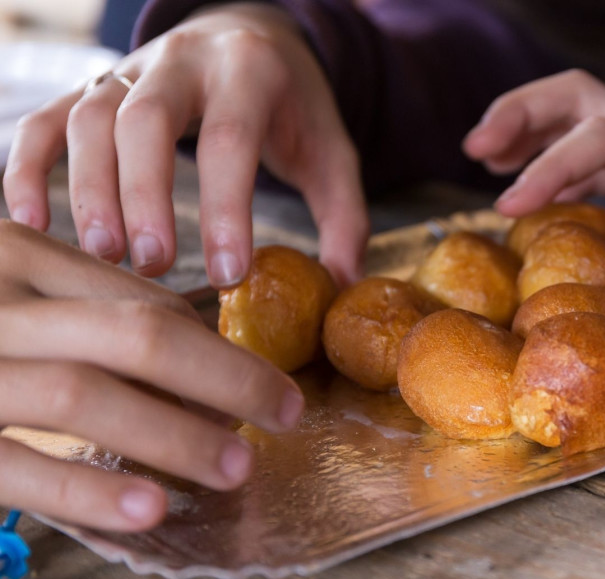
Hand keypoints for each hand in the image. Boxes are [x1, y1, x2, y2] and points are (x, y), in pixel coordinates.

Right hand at [0, 220, 303, 530]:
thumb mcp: (4, 287)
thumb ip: (75, 297)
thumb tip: (186, 328)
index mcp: (7, 254)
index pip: (133, 297)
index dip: (212, 343)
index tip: (262, 381)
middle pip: (133, 335)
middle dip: (226, 375)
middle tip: (287, 412)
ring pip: (83, 394)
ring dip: (174, 434)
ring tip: (236, 467)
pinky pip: (15, 464)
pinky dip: (86, 486)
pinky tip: (149, 506)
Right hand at [2, 3, 367, 287]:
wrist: (252, 37)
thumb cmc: (292, 108)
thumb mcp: (333, 154)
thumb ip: (344, 218)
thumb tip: (341, 285)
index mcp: (250, 72)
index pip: (231, 138)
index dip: (226, 208)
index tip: (229, 273)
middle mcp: (183, 61)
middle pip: (145, 119)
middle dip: (145, 194)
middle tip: (152, 264)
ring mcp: (130, 70)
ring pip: (90, 118)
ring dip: (89, 189)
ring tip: (107, 256)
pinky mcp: (92, 89)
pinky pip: (47, 121)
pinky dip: (27, 168)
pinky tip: (31, 222)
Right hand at [464, 70, 604, 255]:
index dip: (554, 164)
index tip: (511, 204)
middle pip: (581, 102)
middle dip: (525, 115)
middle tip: (477, 149)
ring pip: (581, 130)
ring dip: (530, 136)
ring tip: (483, 160)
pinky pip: (596, 172)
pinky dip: (556, 176)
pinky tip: (529, 199)